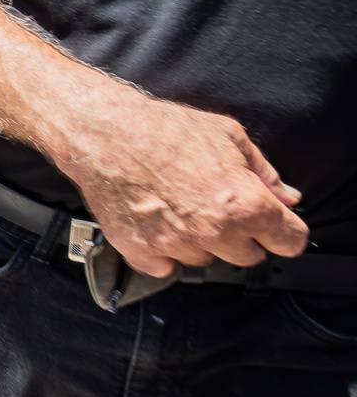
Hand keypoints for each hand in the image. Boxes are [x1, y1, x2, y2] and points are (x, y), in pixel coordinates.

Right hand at [55, 84, 308, 275]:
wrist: (107, 134)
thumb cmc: (166, 130)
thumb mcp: (228, 136)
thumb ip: (265, 172)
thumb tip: (287, 196)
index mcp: (246, 204)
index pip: (289, 241)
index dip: (284, 229)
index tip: (274, 224)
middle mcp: (215, 231)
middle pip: (248, 257)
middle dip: (240, 235)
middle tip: (218, 207)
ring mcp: (177, 245)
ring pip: (205, 261)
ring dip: (200, 243)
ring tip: (180, 209)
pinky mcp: (143, 252)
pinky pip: (166, 267)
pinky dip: (163, 252)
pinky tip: (157, 222)